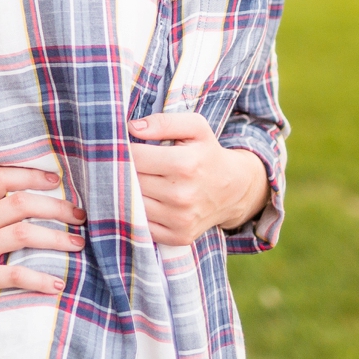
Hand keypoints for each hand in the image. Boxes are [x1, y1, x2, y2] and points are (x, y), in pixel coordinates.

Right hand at [0, 165, 87, 324]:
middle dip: (56, 206)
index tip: (53, 178)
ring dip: (56, 238)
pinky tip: (57, 285)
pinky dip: (39, 280)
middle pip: (21, 204)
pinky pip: (14, 276)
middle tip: (79, 214)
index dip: (29, 174)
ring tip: (78, 243)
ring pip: (24, 235)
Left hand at [128, 112, 269, 245]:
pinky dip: (137, 214)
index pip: (134, 157)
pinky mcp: (179, 236)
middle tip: (127, 163)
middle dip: (124, 170)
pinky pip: (142, 225)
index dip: (124, 149)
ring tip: (136, 181)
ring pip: (132, 203)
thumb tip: (132, 128)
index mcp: (185, 164)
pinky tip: (144, 201)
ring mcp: (180, 219)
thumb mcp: (195, 128)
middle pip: (131, 180)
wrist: (234, 189)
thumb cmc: (208, 154)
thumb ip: (164, 122)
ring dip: (127, 192)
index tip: (124, 147)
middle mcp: (182, 195)